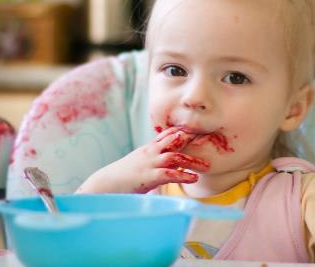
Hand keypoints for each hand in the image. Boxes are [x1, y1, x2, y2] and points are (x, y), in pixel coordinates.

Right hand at [75, 127, 209, 193]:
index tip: (199, 130)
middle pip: (174, 140)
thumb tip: (167, 164)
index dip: (184, 131)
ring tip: (206, 166)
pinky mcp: (148, 177)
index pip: (169, 134)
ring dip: (191, 160)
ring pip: (174, 156)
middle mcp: (151, 152)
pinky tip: (193, 178)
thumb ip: (153, 160)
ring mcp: (150, 163)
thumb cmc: (123, 176)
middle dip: (192, 139)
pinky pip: (169, 173)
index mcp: (149, 148)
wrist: (104, 184)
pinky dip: (182, 175)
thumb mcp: (139, 163)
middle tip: (209, 139)